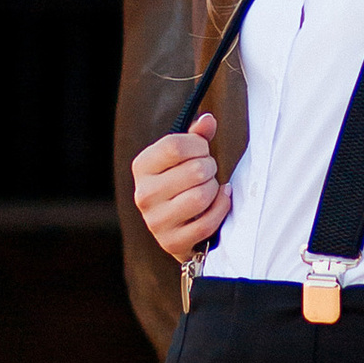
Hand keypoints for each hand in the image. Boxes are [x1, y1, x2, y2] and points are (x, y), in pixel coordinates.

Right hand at [133, 113, 232, 262]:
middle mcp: (143, 194)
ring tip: (210, 187)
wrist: (179, 226)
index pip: (174, 146)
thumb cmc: (183, 183)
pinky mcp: (171, 242)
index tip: (203, 150)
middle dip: (210, 168)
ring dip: (214, 189)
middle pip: (194, 170)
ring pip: (201, 196)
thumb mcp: (185, 157)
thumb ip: (196, 137)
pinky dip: (221, 208)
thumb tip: (208, 120)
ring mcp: (155, 221)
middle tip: (208, 172)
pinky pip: (207, 223)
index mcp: (142, 166)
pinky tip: (220, 201)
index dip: (198, 145)